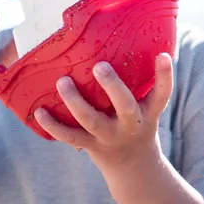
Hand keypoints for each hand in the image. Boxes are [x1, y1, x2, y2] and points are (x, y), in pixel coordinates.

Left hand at [34, 53, 172, 170]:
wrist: (133, 166)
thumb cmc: (136, 122)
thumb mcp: (146, 106)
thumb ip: (139, 82)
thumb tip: (123, 37)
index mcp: (148, 112)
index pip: (162, 94)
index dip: (165, 76)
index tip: (163, 55)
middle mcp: (131, 125)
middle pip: (125, 107)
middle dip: (113, 87)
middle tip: (100, 66)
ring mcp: (109, 136)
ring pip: (92, 121)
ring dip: (75, 102)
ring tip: (62, 82)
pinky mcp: (91, 145)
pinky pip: (70, 136)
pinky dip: (53, 125)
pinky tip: (38, 111)